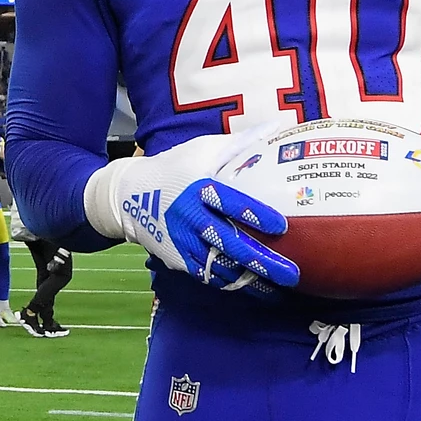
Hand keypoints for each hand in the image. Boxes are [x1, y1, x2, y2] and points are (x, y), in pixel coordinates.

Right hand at [84, 134, 296, 296]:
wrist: (130, 195)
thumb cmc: (175, 167)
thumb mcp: (202, 149)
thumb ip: (239, 144)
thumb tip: (276, 129)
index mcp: (198, 188)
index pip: (230, 203)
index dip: (255, 215)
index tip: (281, 227)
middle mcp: (190, 217)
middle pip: (230, 243)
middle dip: (261, 261)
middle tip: (291, 273)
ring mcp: (182, 240)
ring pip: (220, 266)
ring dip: (249, 281)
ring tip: (277, 291)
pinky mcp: (177, 258)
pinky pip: (206, 274)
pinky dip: (229, 282)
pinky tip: (251, 288)